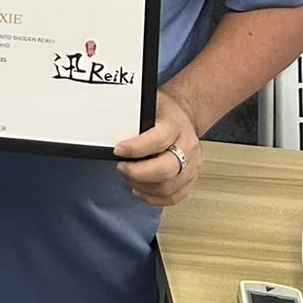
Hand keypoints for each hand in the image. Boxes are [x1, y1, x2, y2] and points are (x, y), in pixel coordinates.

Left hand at [113, 87, 200, 207]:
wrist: (183, 116)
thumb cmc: (164, 112)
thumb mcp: (148, 104)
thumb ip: (134, 118)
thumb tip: (111, 131)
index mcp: (176, 125)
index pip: (158, 141)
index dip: (135, 149)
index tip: (118, 151)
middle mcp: (188, 147)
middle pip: (165, 170)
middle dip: (137, 173)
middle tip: (121, 167)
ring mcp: (191, 166)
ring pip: (168, 187)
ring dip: (142, 186)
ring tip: (128, 176)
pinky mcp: (189, 180)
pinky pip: (173, 197)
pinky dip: (153, 197)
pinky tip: (141, 189)